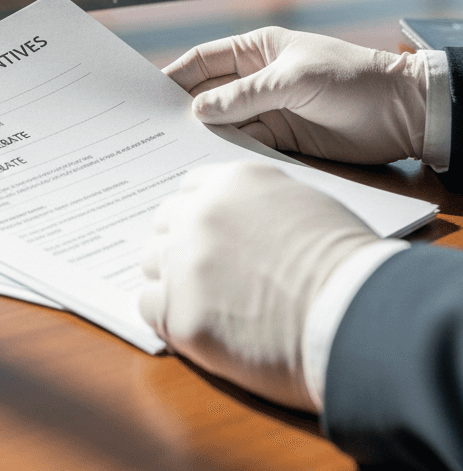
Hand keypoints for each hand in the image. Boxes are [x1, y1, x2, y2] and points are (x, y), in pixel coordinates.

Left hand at [139, 162, 388, 411]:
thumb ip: (259, 204)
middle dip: (180, 244)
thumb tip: (241, 218)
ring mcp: (184, 261)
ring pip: (153, 262)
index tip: (209, 236)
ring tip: (207, 303)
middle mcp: (199, 214)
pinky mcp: (180, 312)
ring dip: (171, 279)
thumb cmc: (349, 268)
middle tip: (205, 273)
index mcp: (231, 182)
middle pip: (165, 223)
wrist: (359, 319)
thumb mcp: (304, 206)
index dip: (198, 214)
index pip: (190, 190)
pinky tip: (198, 326)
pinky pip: (148, 305)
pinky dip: (168, 315)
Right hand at [163, 27, 426, 163]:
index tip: (146, 95)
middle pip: (209, 95)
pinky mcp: (282, 141)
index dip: (175, 75)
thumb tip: (196, 111)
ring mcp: (268, 111)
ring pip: (224, 124)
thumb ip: (245, 96)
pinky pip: (246, 146)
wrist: (404, 115)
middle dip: (183, 110)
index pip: (203, 60)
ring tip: (171, 151)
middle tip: (151, 130)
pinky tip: (209, 164)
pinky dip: (229, 154)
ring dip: (204, 136)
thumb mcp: (293, 80)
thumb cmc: (350, 79)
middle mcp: (256, 80)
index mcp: (256, 51)